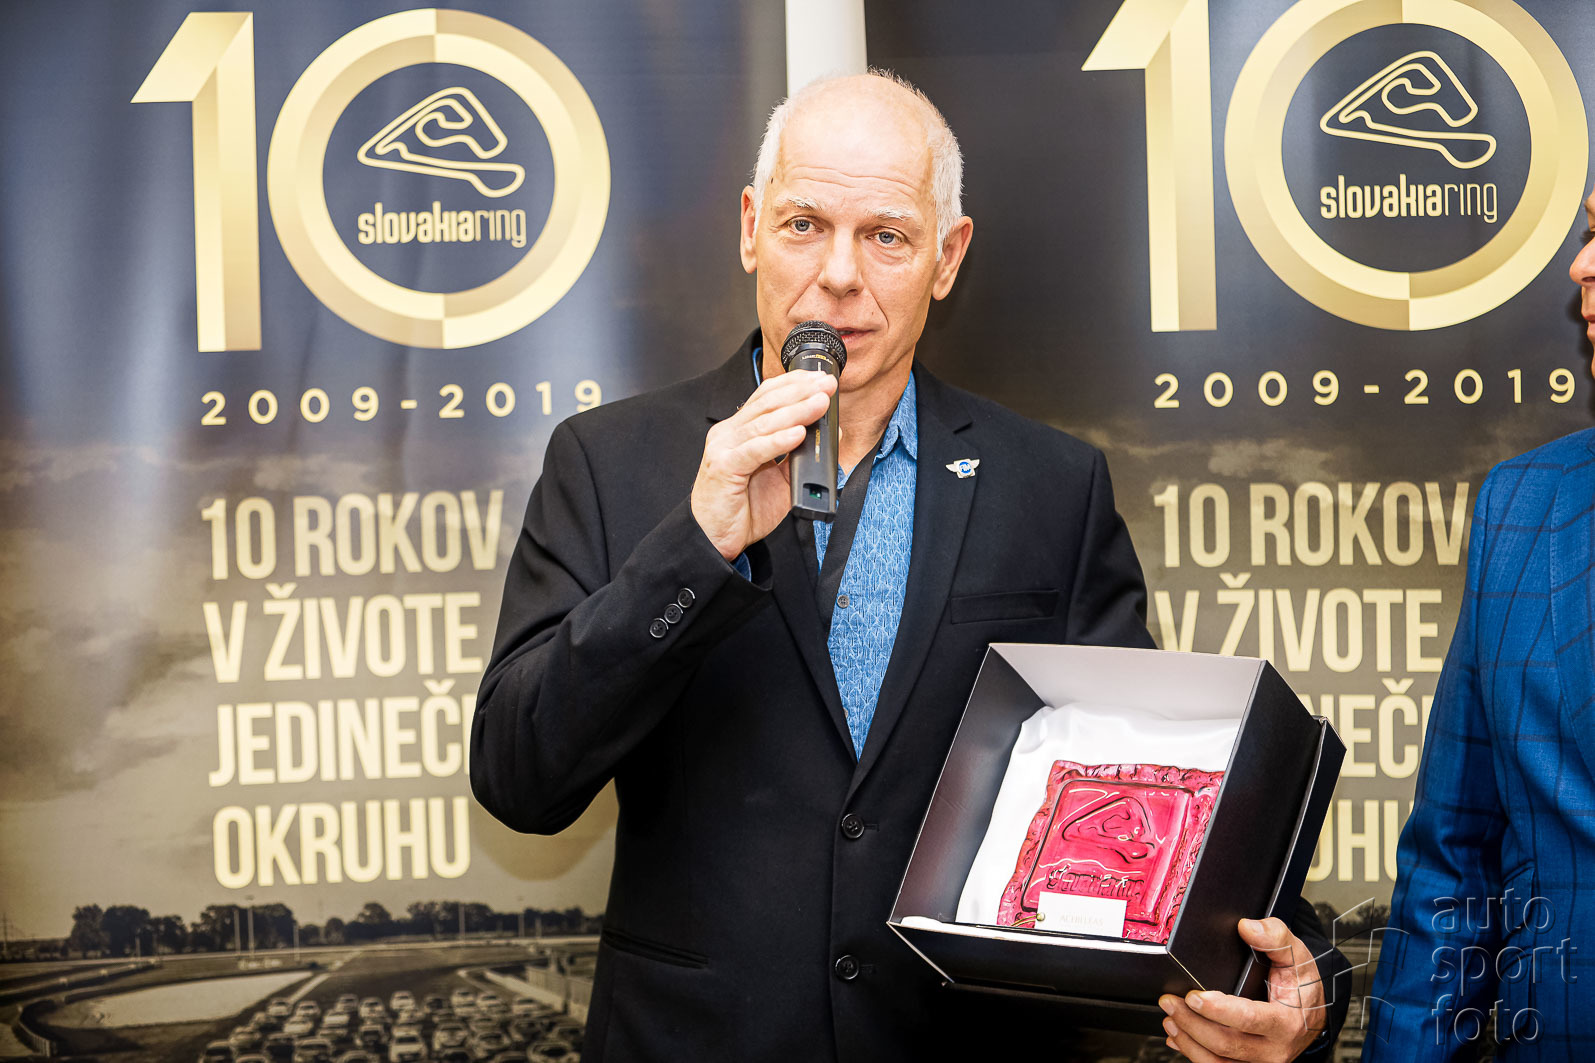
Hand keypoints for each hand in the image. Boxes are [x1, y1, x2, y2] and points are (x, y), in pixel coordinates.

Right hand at [691, 368, 835, 559]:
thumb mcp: (779, 479)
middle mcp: (729, 434)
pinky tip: (798, 433)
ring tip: (820, 403)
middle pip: (767, 403)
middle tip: (827, 384)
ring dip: (796, 411)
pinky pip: (755, 450)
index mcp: (739, 431)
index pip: (766, 396)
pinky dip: (778, 440)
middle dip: (800, 391)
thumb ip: (798, 456)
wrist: (715, 538)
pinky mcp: (724, 467)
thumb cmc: (743, 509)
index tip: (820, 378)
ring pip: (764, 423)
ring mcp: (724, 448)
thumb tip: (827, 436)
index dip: (794, 383)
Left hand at [1158, 917, 1326, 1062]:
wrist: (1311, 1014)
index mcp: (1286, 1022)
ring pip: (1217, 1062)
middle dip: (1192, 1023)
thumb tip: (1247, 927)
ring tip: (1170, 1017)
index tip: (1194, 996)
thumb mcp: (1296, 956)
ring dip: (1188, 1041)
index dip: (1218, 1010)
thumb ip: (1274, 937)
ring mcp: (1260, 1061)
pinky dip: (1193, 1053)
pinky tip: (1178, 1037)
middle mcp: (1274, 1049)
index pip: (1248, 1019)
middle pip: (1226, 1044)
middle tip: (1169, 1001)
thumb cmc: (1301, 985)